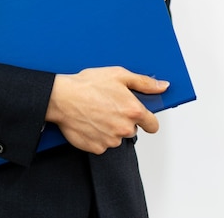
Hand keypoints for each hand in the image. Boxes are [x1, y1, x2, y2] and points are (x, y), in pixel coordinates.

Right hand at [45, 66, 169, 154]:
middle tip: (110, 107)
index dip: (148, 120)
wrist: (61, 98)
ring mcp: (110, 140)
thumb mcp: (119, 75)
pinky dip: (98, 136)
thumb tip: (163, 86)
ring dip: (110, 129)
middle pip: (132, 130)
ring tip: (97, 113)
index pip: (153, 125)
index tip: (141, 117)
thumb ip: (144, 83)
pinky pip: (102, 144)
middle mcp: (124, 128)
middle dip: (124, 121)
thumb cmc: (87, 85)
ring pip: (117, 138)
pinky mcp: (96, 147)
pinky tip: (90, 122)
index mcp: (133, 111)